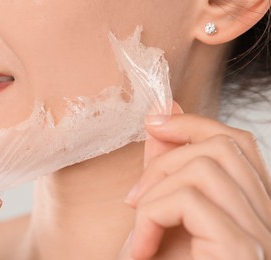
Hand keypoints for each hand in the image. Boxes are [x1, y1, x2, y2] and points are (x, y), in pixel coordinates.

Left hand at [120, 105, 270, 258]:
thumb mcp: (164, 217)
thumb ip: (166, 169)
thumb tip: (160, 118)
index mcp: (253, 208)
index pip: (238, 143)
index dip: (195, 123)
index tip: (154, 122)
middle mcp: (269, 218)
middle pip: (225, 146)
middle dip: (166, 158)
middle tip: (133, 198)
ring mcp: (262, 235)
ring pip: (208, 167)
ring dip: (155, 191)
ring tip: (136, 228)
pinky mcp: (241, 250)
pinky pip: (191, 201)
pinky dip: (152, 217)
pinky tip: (139, 249)